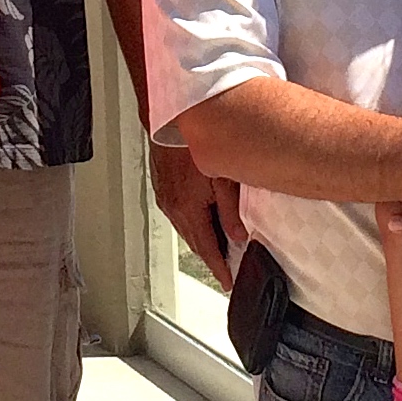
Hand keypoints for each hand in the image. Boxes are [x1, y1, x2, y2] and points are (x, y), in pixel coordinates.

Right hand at [151, 141, 244, 289]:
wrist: (170, 120)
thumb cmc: (194, 141)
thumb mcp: (223, 176)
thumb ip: (230, 210)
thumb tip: (238, 235)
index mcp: (188, 208)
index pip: (207, 249)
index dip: (219, 268)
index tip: (227, 280)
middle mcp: (174, 207)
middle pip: (195, 242)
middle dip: (211, 256)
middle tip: (228, 265)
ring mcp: (166, 198)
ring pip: (186, 229)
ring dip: (202, 238)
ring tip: (220, 244)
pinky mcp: (163, 189)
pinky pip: (179, 215)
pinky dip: (192, 223)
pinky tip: (203, 218)